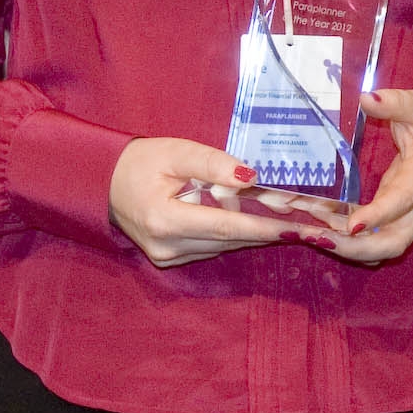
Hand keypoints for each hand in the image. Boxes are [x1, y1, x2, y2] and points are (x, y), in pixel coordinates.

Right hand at [109, 138, 316, 265]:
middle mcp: (166, 247)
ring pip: (223, 246)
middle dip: (269, 231)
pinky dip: (232, 235)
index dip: (266, 228)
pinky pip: (210, 247)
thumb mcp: (177, 152)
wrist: (103, 181)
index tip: (299, 229)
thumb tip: (252, 178)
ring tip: (287, 219)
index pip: (227, 228)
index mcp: (165, 220)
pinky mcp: (168, 260)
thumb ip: (214, 164)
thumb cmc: (141, 162)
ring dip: (253, 233)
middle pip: (230, 241)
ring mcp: (165, 258)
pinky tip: (251, 221)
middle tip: (308, 225)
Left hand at [325, 89, 412, 266]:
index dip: (379, 214)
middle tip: (318, 238)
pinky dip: (344, 240)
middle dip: (356, 248)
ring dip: (345, 248)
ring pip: (380, 249)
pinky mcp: (392, 220)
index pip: (403, 200)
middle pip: (393, 242)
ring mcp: (405, 217)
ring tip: (308, 232)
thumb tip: (366, 97)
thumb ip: (395, 103)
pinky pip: (371, 240)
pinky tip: (316, 225)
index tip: (352, 225)